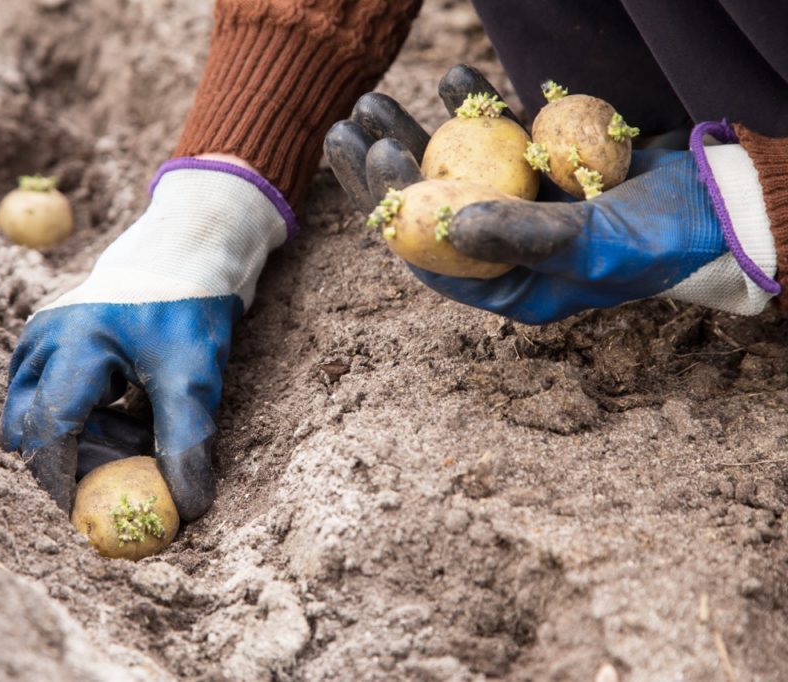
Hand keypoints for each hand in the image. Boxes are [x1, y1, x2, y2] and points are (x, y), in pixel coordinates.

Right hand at [1, 159, 291, 518]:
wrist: (186, 252)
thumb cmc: (189, 308)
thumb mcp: (195, 376)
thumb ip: (186, 442)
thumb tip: (187, 509)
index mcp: (73, 345)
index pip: (48, 432)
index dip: (61, 485)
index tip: (85, 522)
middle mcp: (42, 342)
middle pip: (30, 429)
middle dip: (70, 462)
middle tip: (119, 473)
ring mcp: (38, 341)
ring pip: (38, 416)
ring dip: (78, 441)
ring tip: (134, 428)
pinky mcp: (46, 346)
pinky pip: (49, 399)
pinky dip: (83, 420)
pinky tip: (126, 411)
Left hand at [325, 65, 778, 321]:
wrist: (720, 208)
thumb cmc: (660, 242)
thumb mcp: (591, 246)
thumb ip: (522, 237)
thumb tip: (448, 223)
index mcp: (505, 286)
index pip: (429, 250)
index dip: (394, 205)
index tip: (374, 158)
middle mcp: (503, 249)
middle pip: (426, 206)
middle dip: (387, 164)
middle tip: (350, 124)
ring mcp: (519, 206)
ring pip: (451, 167)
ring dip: (415, 133)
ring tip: (377, 100)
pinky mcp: (539, 170)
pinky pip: (496, 139)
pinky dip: (476, 109)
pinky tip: (454, 80)